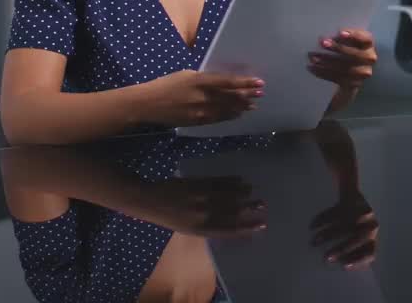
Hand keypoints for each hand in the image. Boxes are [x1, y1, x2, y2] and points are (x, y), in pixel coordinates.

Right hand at [141, 70, 263, 126]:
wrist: (149, 104)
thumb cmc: (166, 84)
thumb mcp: (186, 74)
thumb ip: (204, 78)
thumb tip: (220, 82)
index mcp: (200, 81)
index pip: (228, 82)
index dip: (245, 83)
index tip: (259, 82)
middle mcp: (204, 97)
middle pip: (231, 97)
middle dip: (247, 96)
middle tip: (260, 94)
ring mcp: (201, 111)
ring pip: (227, 110)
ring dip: (241, 107)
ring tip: (253, 105)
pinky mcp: (198, 121)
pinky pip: (218, 119)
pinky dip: (229, 116)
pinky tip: (237, 114)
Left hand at [150, 176, 267, 237]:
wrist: (148, 200)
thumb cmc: (169, 217)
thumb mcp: (187, 227)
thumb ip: (207, 225)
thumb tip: (230, 221)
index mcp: (199, 229)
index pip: (228, 230)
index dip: (246, 228)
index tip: (261, 225)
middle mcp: (201, 215)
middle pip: (230, 212)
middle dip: (248, 209)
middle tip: (263, 206)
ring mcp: (198, 198)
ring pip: (226, 195)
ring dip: (242, 193)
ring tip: (253, 192)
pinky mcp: (195, 184)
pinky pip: (217, 182)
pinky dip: (230, 181)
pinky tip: (239, 180)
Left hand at [309, 29, 377, 89]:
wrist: (349, 73)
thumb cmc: (346, 50)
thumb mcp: (348, 42)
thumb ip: (341, 37)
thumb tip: (325, 37)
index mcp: (368, 44)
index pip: (366, 38)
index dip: (354, 36)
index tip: (340, 33)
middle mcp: (370, 58)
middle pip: (354, 54)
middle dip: (337, 48)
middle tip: (322, 43)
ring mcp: (363, 73)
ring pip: (344, 67)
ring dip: (326, 62)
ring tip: (313, 58)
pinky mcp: (354, 83)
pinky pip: (337, 78)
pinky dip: (323, 72)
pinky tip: (313, 68)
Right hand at [310, 189, 378, 269]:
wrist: (354, 194)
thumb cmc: (355, 224)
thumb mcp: (359, 237)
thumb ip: (354, 251)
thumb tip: (339, 264)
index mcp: (373, 237)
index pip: (370, 252)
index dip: (359, 260)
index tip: (344, 266)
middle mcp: (370, 225)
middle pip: (356, 239)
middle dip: (340, 249)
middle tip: (326, 258)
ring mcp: (361, 212)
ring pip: (342, 225)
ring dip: (327, 235)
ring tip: (314, 242)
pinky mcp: (349, 201)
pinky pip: (333, 212)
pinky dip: (321, 220)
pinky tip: (312, 226)